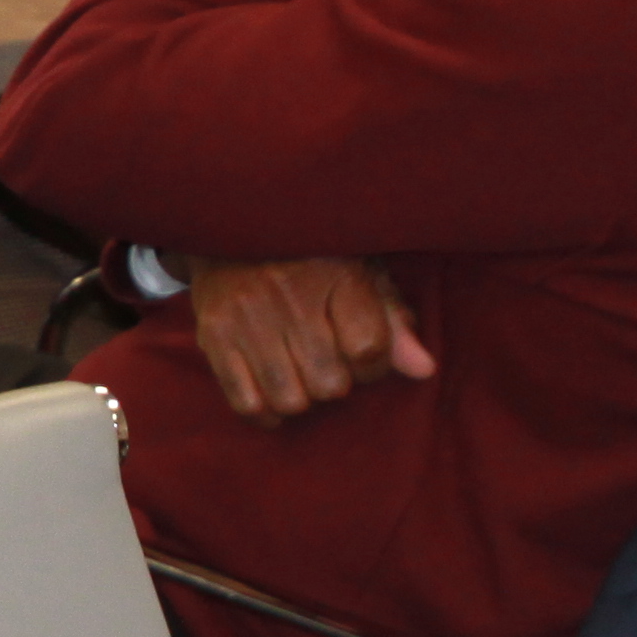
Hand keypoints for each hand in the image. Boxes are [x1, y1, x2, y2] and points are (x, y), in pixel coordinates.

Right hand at [180, 256, 437, 423]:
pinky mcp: (213, 334)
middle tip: (326, 361)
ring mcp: (246, 316)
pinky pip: (246, 401)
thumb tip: (424, 370)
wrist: (232, 226)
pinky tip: (272, 395)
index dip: (373, 365)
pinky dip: (264, 410)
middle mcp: (287, 293)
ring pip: (289, 398)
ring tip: (299, 374)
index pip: (368, 349)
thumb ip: (393, 320)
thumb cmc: (310, 257)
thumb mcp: (361, 272)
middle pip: (330, 383)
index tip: (363, 354)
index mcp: (334, 272)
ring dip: (301, 396)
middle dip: (335, 382)